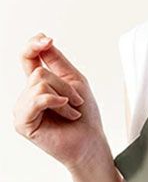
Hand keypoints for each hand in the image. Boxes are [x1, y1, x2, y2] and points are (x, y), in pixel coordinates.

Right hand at [13, 32, 105, 171]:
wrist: (90, 142)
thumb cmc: (85, 116)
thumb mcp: (74, 80)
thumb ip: (56, 60)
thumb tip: (43, 39)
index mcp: (38, 84)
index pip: (28, 57)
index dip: (33, 45)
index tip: (47, 40)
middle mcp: (27, 95)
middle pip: (39, 72)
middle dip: (64, 84)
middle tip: (77, 100)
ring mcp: (23, 108)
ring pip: (39, 84)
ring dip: (64, 96)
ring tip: (71, 111)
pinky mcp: (23, 122)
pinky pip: (37, 100)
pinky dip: (56, 103)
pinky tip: (66, 112)